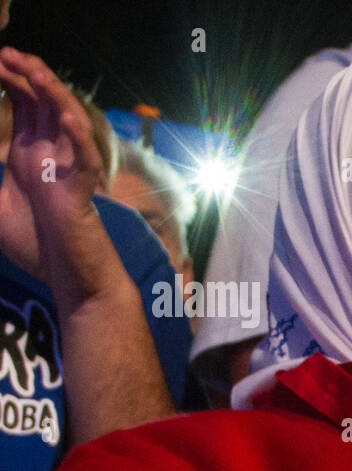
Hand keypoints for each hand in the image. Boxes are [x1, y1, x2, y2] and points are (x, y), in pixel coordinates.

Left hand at [0, 47, 104, 287]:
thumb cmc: (36, 244)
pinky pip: (85, 159)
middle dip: (27, 75)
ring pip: (69, 121)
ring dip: (54, 95)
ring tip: (35, 72)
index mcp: (29, 152)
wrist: (66, 276)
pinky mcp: (82, 191)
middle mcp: (51, 154)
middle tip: (7, 53)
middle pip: (45, 103)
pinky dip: (79, 138)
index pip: (25, 104)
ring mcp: (68, 170)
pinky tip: (66, 118)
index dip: (12, 78)